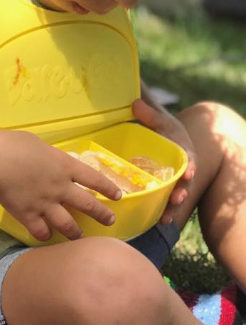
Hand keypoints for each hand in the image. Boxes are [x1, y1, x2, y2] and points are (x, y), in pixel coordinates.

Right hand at [0, 130, 123, 241]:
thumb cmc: (15, 145)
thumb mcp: (39, 145)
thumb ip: (48, 157)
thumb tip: (47, 160)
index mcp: (65, 167)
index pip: (94, 179)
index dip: (107, 188)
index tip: (117, 195)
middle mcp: (61, 188)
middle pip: (88, 205)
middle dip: (101, 214)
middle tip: (109, 221)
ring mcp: (46, 204)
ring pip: (68, 224)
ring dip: (75, 232)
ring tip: (79, 237)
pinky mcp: (29, 215)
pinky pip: (41, 231)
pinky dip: (44, 234)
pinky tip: (45, 235)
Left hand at [132, 98, 196, 225]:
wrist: (160, 138)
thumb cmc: (160, 128)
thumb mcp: (158, 119)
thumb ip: (148, 113)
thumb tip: (135, 103)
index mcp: (183, 150)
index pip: (189, 158)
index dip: (189, 166)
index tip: (189, 172)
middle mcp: (181, 168)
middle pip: (184, 182)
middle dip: (182, 190)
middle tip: (178, 198)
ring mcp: (173, 181)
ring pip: (175, 196)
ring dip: (172, 207)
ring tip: (165, 218)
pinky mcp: (163, 189)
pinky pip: (164, 202)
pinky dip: (162, 212)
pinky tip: (157, 222)